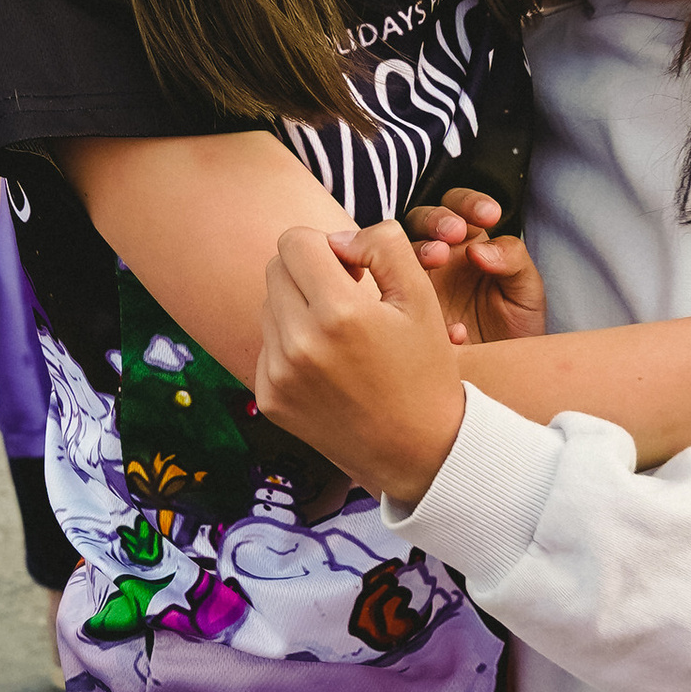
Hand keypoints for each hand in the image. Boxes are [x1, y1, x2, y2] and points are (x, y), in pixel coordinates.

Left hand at [258, 221, 469, 503]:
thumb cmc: (425, 370)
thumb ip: (383, 246)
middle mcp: (299, 344)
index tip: (354, 271)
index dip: (326, 245)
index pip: (294, 241)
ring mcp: (278, 375)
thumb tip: (338, 239)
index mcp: (339, 313)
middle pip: (275, 269)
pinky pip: (266, 345)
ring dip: (298, 307)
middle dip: (308, 272)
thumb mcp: (422, 298)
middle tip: (347, 298)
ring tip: (340, 336)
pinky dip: (290, 345)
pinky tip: (328, 367)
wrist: (420, 452)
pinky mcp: (269, 399)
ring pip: (269, 306)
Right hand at [403, 187, 549, 345]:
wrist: (509, 373)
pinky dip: (417, 302)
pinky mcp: (407, 315)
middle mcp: (439, 260)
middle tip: (454, 234)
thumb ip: (512, 259)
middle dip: (437, 220)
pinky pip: (400, 299)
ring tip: (437, 258)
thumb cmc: (517, 326)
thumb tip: (478, 249)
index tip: (489, 216)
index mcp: (469, 244)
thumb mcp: (527, 291)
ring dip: (419, 249)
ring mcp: (418, 285)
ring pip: (401, 253)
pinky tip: (454, 328)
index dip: (468, 203)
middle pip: (422, 221)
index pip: (458, 207)